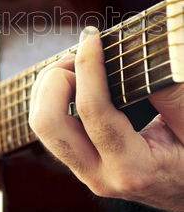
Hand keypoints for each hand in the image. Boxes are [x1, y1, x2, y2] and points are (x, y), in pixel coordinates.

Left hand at [29, 27, 183, 211]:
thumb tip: (138, 55)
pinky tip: (76, 80)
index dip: (87, 66)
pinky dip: (54, 95)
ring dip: (50, 86)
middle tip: (80, 56)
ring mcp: (85, 170)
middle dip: (55, 79)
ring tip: (77, 65)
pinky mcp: (80, 162)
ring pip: (41, 125)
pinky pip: (50, 127)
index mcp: (132, 168)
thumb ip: (170, 93)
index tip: (92, 36)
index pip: (93, 110)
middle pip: (47, 122)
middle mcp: (99, 174)